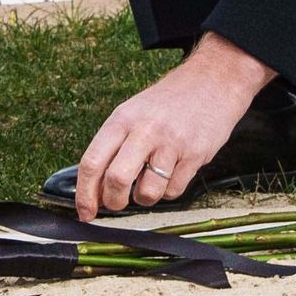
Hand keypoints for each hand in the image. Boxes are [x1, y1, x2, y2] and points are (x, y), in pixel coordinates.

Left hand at [69, 34, 275, 221]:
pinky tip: (172, 172)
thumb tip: (95, 189)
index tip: (85, 212)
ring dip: (144, 198)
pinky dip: (169, 190)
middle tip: (116, 203)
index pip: (92, 162)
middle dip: (113, 202)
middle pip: (116, 180)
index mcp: (121, 119)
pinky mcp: (195, 155)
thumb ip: (113, 147)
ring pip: (147, 192)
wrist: (211, 83)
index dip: (85, 194)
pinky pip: (174, 190)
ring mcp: (171, 143)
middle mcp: (144, 130)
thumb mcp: (132, 113)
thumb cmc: (167, 103)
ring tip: (149, 183)